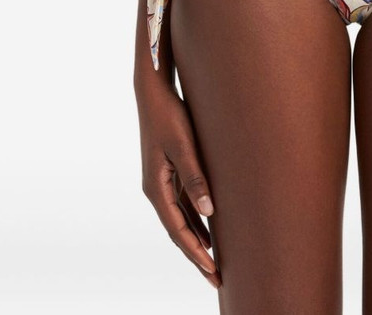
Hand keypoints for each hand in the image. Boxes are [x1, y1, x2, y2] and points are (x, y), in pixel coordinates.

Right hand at [137, 79, 220, 289]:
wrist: (154, 92)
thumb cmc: (168, 115)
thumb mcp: (183, 146)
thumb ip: (195, 178)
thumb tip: (209, 213)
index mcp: (156, 189)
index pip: (178, 231)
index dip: (196, 253)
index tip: (213, 271)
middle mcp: (156, 190)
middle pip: (178, 232)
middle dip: (197, 256)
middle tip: (217, 280)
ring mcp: (162, 182)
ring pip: (181, 220)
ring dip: (198, 240)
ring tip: (215, 262)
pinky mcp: (169, 171)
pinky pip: (183, 204)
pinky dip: (196, 220)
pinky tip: (210, 228)